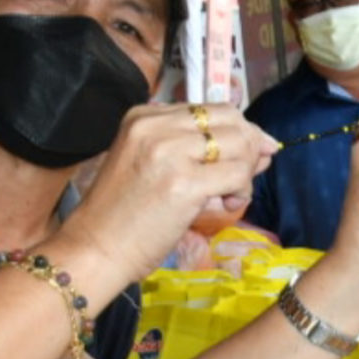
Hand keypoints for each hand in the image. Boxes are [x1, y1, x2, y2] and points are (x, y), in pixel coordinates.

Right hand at [62, 101, 276, 288]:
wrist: (95, 249)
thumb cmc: (123, 214)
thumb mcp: (152, 164)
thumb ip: (199, 150)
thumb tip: (262, 145)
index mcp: (144, 116)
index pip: (211, 109)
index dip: (239, 131)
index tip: (248, 156)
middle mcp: (155, 126)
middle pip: (230, 119)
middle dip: (249, 147)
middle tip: (242, 178)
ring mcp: (169, 152)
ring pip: (239, 144)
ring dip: (246, 171)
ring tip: (229, 195)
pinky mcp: (183, 183)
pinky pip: (237, 174)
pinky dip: (242, 190)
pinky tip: (226, 204)